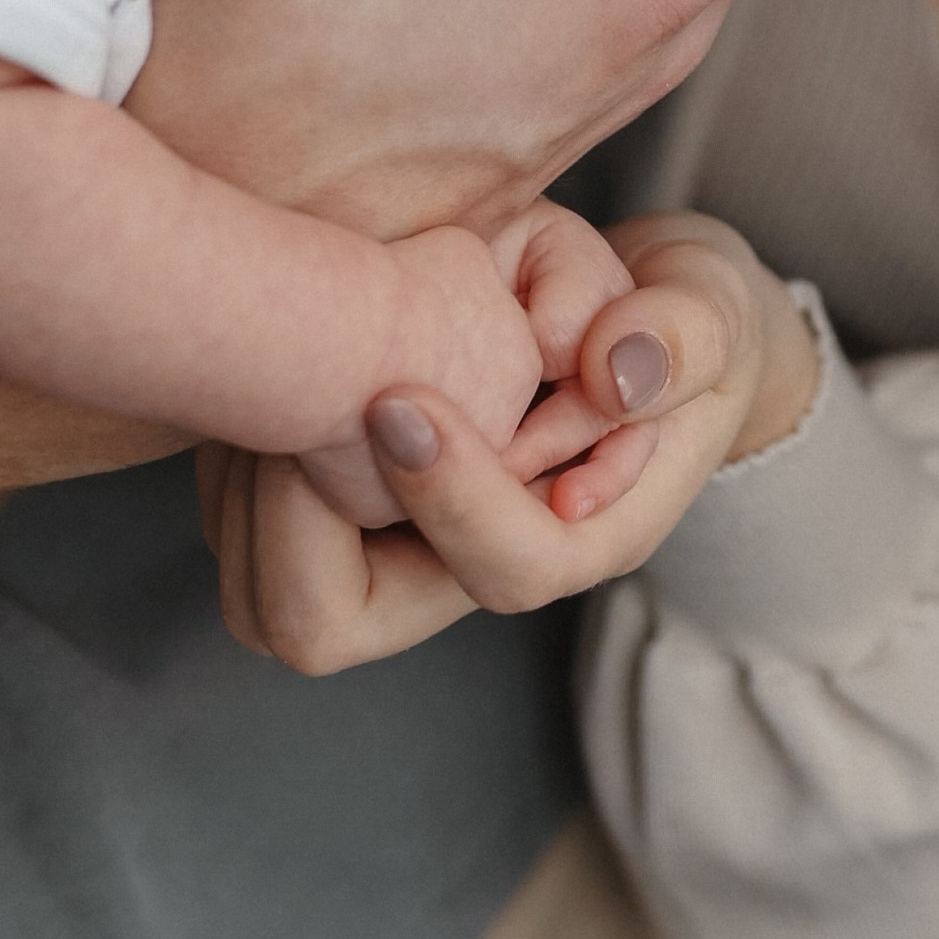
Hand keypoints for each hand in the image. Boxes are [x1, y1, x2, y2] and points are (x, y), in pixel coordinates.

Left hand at [203, 211, 823, 670]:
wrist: (637, 331)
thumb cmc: (675, 324)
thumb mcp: (707, 314)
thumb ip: (678, 341)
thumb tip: (614, 373)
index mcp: (584, 533)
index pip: (511, 567)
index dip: (451, 499)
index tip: (398, 398)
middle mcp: (478, 566)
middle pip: (343, 625)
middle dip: (299, 522)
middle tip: (303, 397)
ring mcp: (403, 557)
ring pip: (274, 601)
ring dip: (251, 497)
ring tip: (268, 382)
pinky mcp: (341, 528)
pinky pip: (243, 546)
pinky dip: (231, 471)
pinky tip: (259, 378)